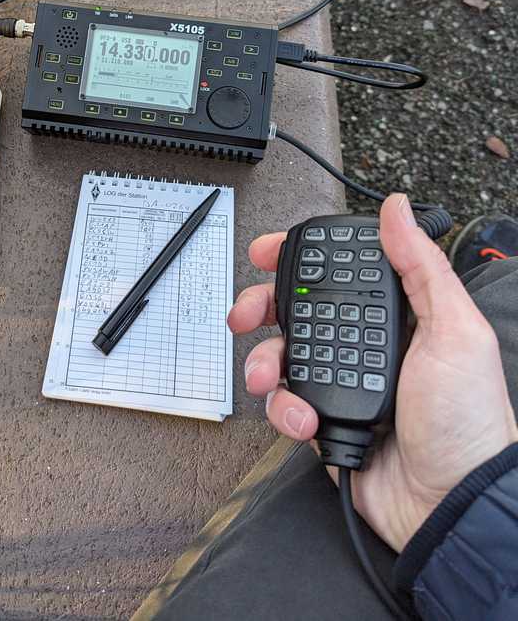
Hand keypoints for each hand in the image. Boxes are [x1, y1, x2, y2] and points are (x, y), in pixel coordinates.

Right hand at [229, 193, 517, 551]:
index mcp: (393, 316)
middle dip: (262, 307)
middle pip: (296, 310)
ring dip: (266, 363)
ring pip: (282, 357)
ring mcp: (340, 382)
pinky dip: (286, 411)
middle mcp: (362, 344)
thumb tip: (396, 210)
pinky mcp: (323, 420)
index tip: (268, 252)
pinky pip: (285, 405)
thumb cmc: (468, 421)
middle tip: (246, 314)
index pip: (338, 273)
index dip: (298, 259)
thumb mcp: (455, 331)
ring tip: (270, 377)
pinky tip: (305, 419)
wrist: (452, 505)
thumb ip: (421, 267)